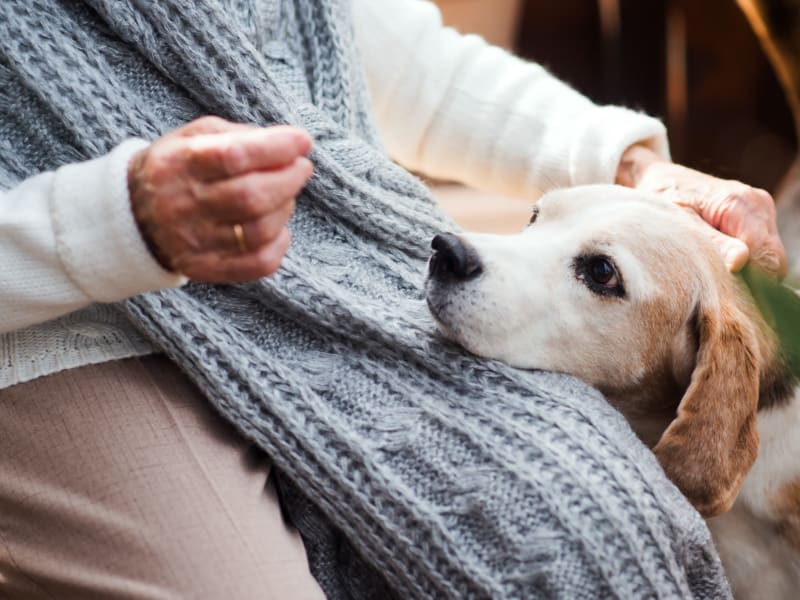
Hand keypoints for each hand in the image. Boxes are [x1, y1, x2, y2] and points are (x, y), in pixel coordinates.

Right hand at [128, 116, 312, 282]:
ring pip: (259, 230)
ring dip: (285, 208)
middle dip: (289, 179)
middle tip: (301, 168)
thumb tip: (291, 144)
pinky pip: (259, 264)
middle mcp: (185, 204)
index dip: (277, 148)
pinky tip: (278, 227)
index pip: (235, 156)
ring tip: (284, 194)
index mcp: (181, 163)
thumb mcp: (195, 136)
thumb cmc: (179, 168)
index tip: (302, 142)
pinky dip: (280, 244)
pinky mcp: (207, 268)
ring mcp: (196, 242)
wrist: (133, 215)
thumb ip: (241, 135)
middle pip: (252, 197)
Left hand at [616, 144, 786, 278]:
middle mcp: (758, 204)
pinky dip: (747, 264)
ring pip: (771, 258)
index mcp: (740, 203)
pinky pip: (762, 251)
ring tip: (714, 275)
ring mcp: (761, 210)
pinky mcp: (757, 218)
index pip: (765, 255)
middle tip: (717, 291)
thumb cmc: (664, 200)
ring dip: (749, 273)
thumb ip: (712, 243)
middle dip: (751, 281)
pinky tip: (720, 265)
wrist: (661, 180)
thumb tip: (740, 262)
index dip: (751, 282)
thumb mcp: (679, 223)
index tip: (725, 297)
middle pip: (773, 260)